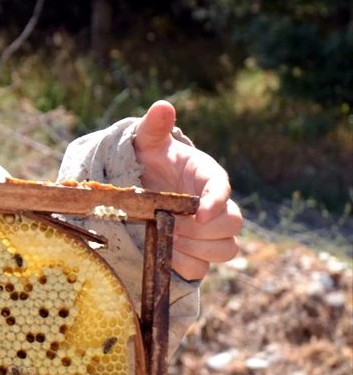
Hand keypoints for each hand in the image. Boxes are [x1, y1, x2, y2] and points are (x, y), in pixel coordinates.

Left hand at [133, 100, 241, 280]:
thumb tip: (162, 106)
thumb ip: (155, 127)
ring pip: (227, 249)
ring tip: (171, 239)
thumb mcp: (146, 142)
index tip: (198, 213)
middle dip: (205, 230)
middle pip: (233, 224)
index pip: (222, 188)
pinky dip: (188, 265)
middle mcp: (215, 205)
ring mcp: (208, 231)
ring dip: (200, 249)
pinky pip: (203, 268)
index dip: (216, 202)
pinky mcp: (197, 251)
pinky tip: (168, 255)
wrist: (141, 185)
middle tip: (175, 227)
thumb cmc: (148, 161)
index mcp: (206, 175)